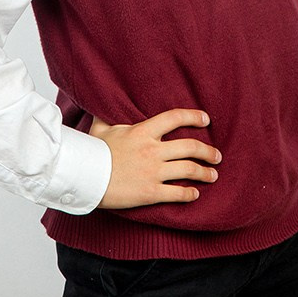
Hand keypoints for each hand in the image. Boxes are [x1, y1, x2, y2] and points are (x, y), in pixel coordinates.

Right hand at [89, 109, 220, 210]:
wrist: (81, 177)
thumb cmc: (90, 152)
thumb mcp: (100, 129)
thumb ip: (109, 117)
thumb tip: (104, 102)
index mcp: (142, 132)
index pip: (175, 118)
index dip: (194, 117)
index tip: (206, 120)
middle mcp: (152, 151)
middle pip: (191, 147)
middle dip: (209, 152)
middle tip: (216, 156)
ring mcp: (153, 172)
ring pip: (190, 170)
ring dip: (205, 173)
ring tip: (212, 175)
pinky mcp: (150, 192)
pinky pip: (178, 193)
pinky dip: (190, 194)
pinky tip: (195, 194)